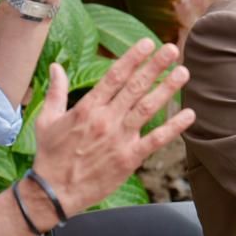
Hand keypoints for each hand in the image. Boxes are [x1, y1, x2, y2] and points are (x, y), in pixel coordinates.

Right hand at [30, 40, 192, 216]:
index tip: (147, 43)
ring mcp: (119, 139)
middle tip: (172, 49)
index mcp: (86, 108)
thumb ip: (56, 91)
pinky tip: (189, 115)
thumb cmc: (50, 156)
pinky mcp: (129, 159)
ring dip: (167, 90)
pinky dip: (174, 128)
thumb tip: (56, 66)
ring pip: (147, 109)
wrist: (54, 192)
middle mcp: (105, 120)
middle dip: (155, 67)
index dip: (132, 58)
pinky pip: (155, 141)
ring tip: (183, 72)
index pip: (114, 77)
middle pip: (134, 87)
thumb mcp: (47, 120)